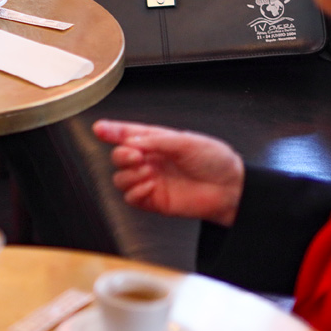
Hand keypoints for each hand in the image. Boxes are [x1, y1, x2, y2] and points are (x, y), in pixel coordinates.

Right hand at [93, 120, 244, 226]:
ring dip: (129, 174)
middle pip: (118, 157)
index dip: (111, 131)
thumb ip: (156, 140)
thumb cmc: (215, 161)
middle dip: (122, 155)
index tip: (100, 129)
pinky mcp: (154, 201)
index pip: (127, 134)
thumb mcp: (186, 141)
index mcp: (156, 142)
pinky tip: (150, 186)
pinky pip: (130, 198)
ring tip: (148, 173)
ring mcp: (151, 181)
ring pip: (120, 178)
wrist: (231, 189)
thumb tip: (130, 142)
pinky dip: (135, 192)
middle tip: (137, 156)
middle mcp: (150, 161)